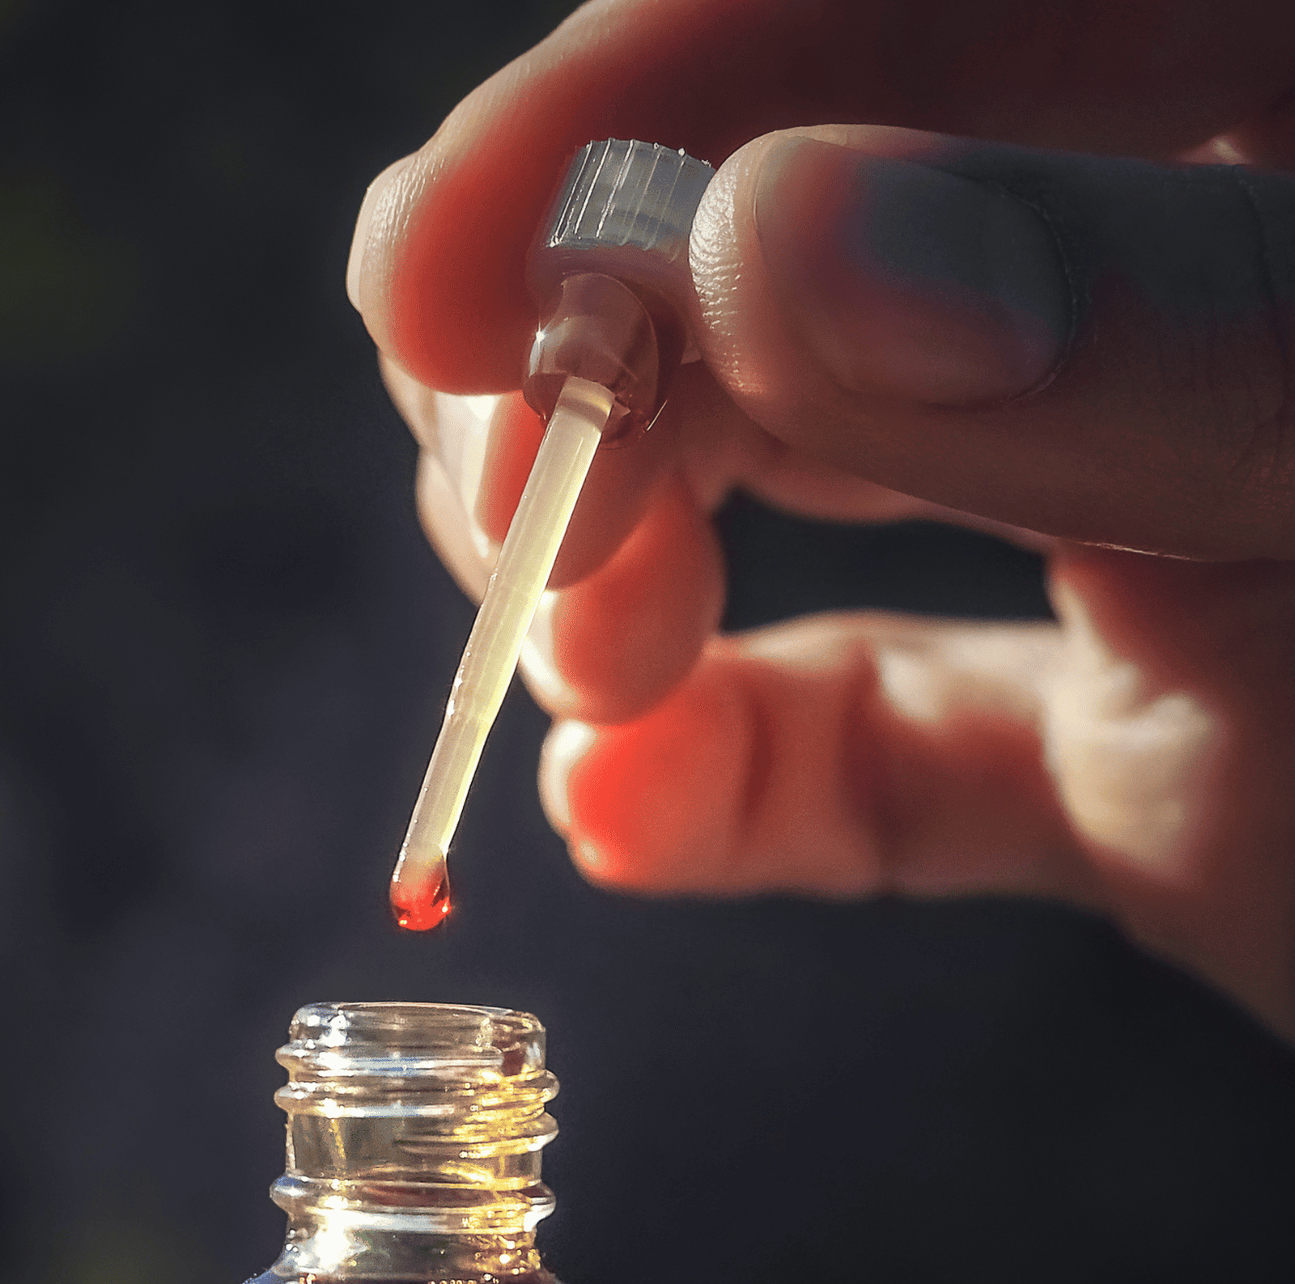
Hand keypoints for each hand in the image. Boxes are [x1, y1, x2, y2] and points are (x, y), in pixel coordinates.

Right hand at [350, 0, 1294, 1039]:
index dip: (637, 104)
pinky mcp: (1137, 734)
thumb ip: (1135, 336)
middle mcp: (1198, 282)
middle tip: (517, 540)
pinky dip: (738, 788)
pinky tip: (627, 824)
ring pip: (799, 482)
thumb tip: (753, 242)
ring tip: (581, 695)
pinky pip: (891, 733)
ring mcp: (1160, 514)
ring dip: (627, 585)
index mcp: (1263, 107)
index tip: (427, 280)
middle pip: (787, 243)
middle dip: (597, 389)